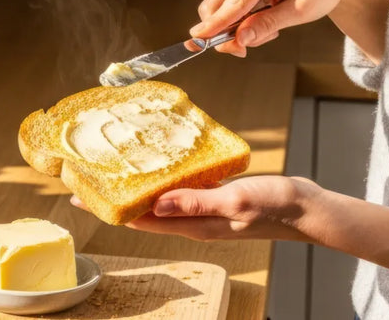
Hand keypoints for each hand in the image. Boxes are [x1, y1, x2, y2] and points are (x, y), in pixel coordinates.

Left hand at [71, 176, 321, 241]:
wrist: (306, 208)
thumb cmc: (274, 205)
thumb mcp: (235, 201)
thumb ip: (196, 202)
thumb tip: (155, 205)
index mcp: (194, 224)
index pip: (141, 220)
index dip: (110, 210)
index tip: (82, 197)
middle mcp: (194, 219)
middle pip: (144, 212)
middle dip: (116, 198)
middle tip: (89, 180)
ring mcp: (204, 209)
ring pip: (161, 200)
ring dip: (138, 188)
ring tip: (115, 169)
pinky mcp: (215, 197)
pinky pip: (182, 189)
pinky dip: (165, 178)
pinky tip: (160, 163)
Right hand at [191, 0, 377, 56]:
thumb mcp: (300, 12)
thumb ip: (267, 25)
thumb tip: (238, 40)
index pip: (232, 5)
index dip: (214, 27)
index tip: (196, 42)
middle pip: (215, 6)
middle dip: (224, 33)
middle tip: (245, 49)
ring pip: (218, 7)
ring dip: (233, 27)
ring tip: (266, 30)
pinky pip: (227, 3)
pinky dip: (237, 19)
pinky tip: (261, 19)